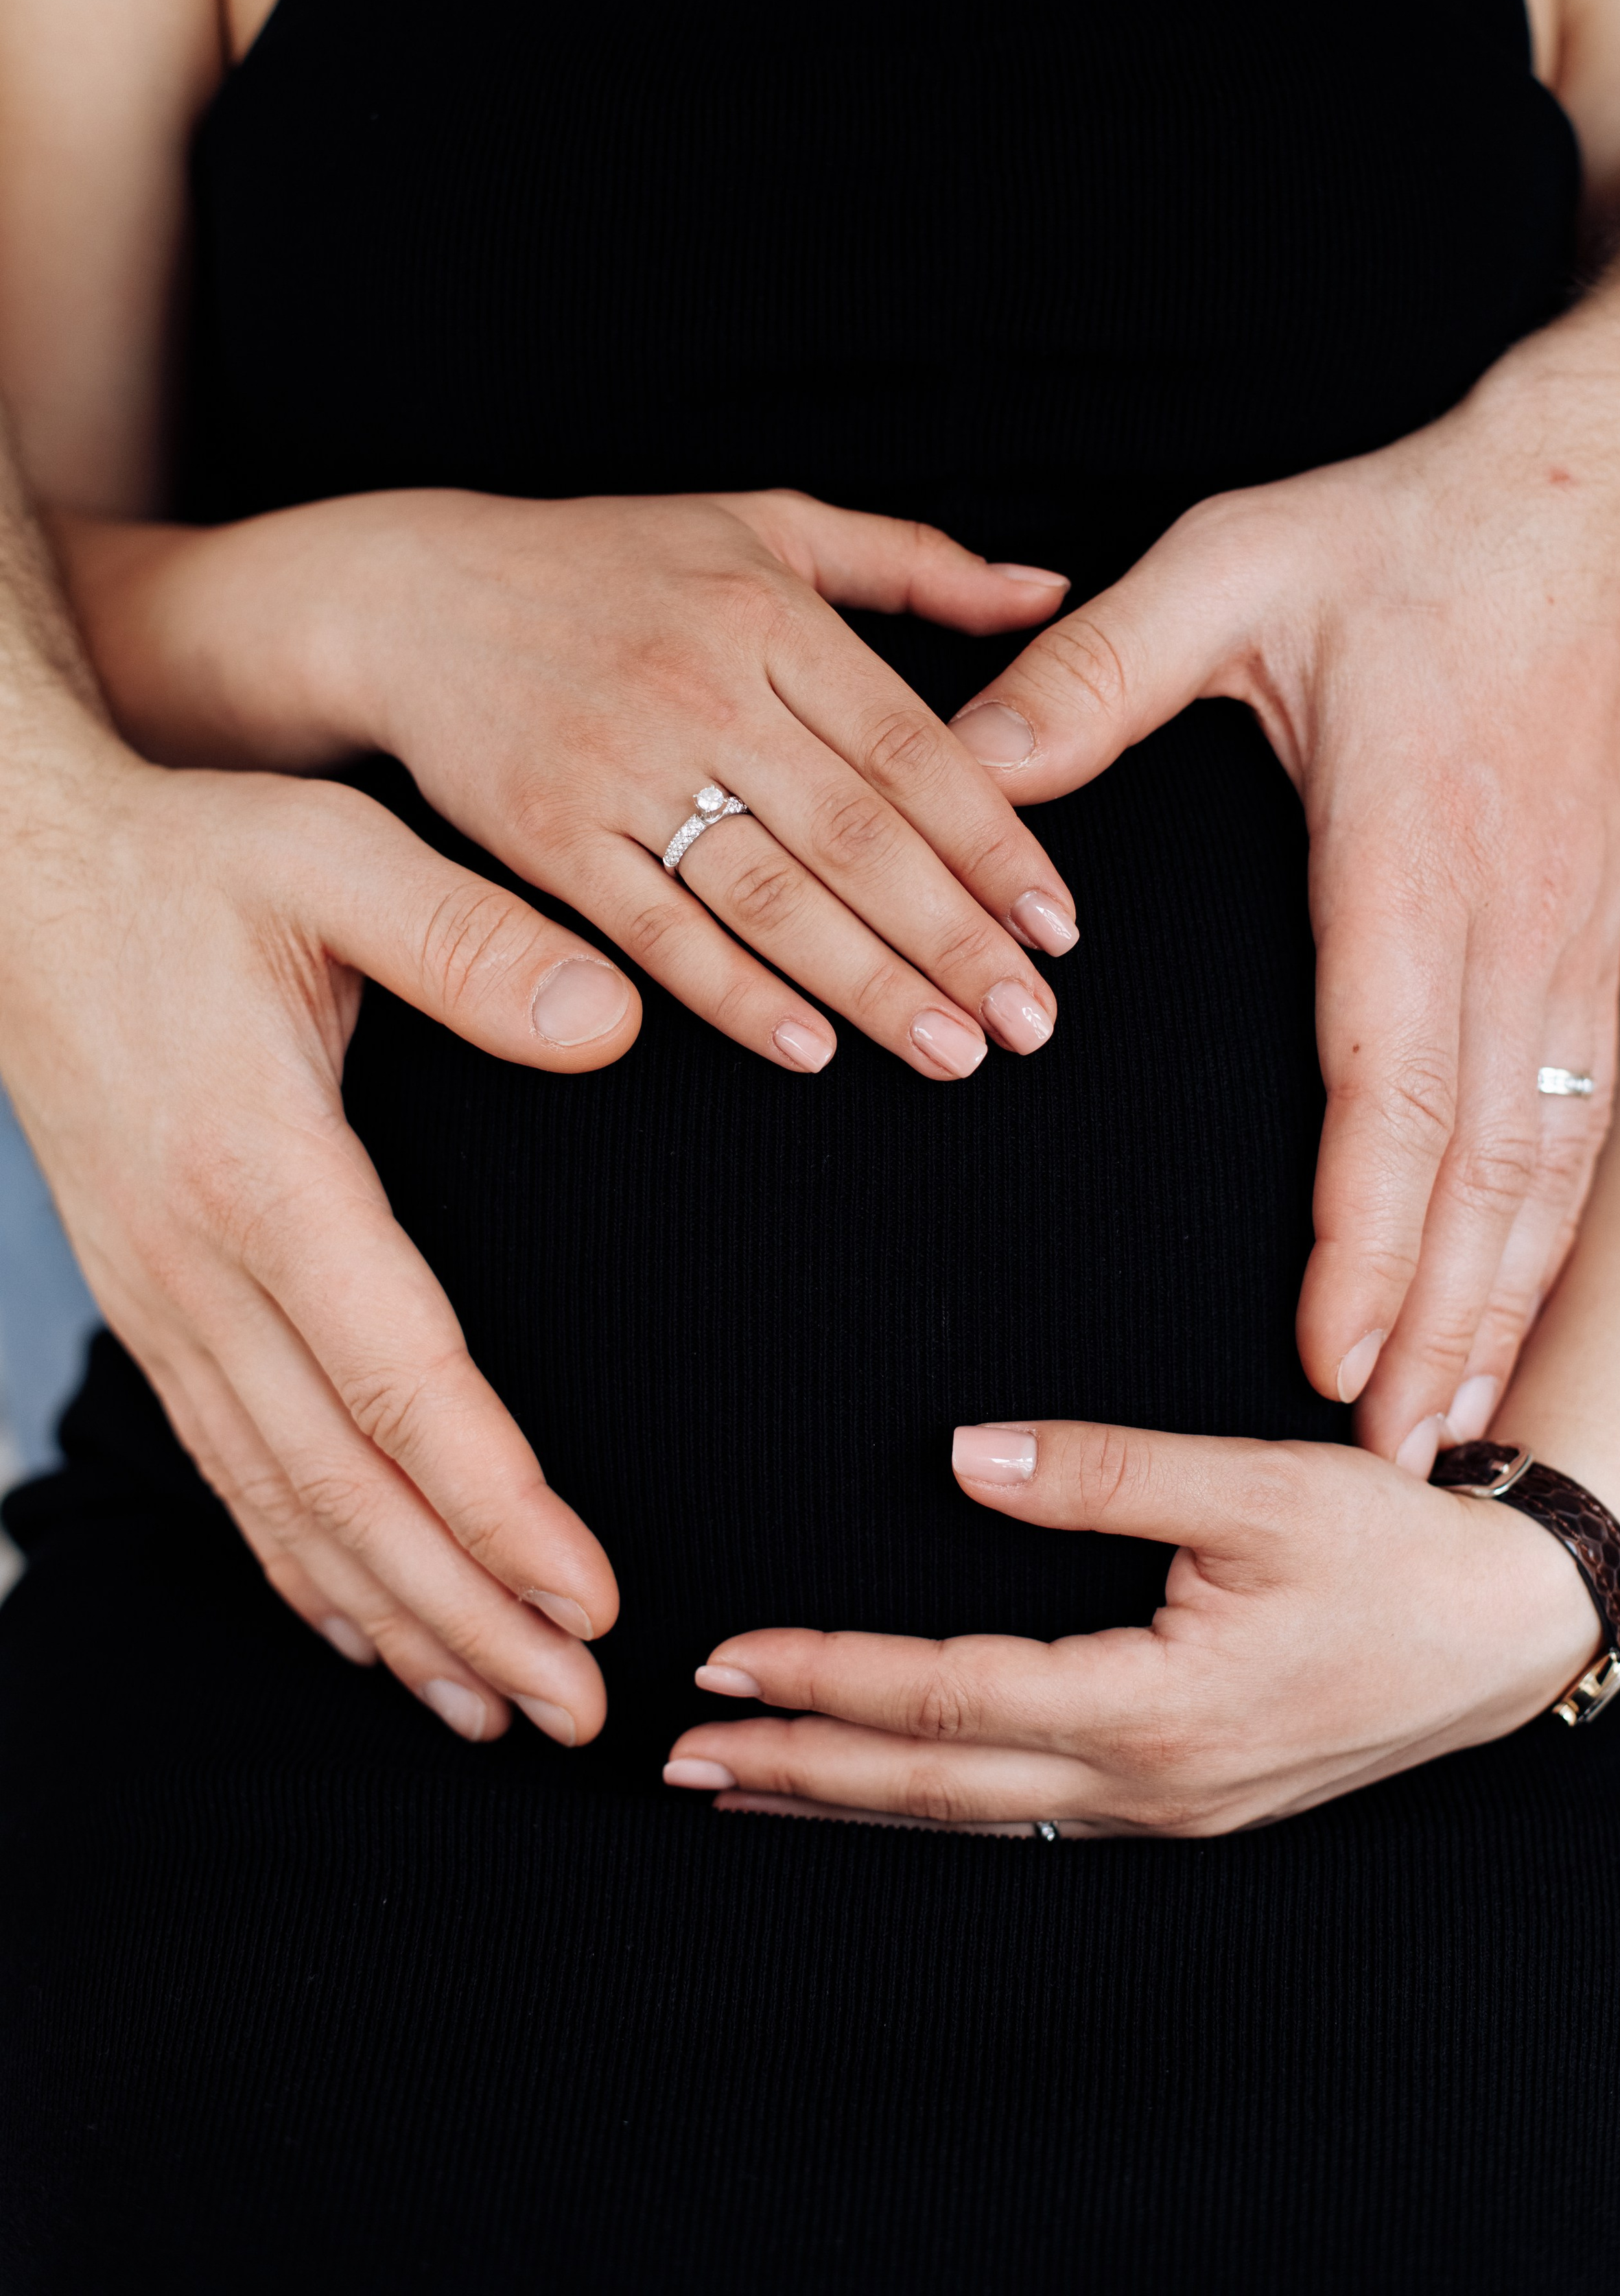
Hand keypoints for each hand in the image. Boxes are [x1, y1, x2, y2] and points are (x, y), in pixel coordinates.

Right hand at [0, 730, 641, 1742]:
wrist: (23, 879)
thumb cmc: (193, 866)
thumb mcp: (338, 859)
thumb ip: (475, 944)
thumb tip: (611, 1026)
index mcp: (263, 1173)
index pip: (395, 1380)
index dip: (493, 1505)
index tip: (588, 1598)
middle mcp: (201, 1268)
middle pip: (341, 1484)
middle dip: (462, 1611)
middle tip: (576, 1710)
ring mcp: (166, 1300)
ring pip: (281, 1502)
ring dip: (393, 1615)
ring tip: (496, 1709)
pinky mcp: (156, 1304)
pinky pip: (231, 1468)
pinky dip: (303, 1566)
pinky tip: (368, 1629)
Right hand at [71, 488, 1080, 1082]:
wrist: (408, 595)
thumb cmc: (607, 561)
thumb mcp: (763, 521)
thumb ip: (912, 561)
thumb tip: (1048, 591)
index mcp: (767, 611)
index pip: (912, 748)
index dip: (994, 846)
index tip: (1057, 927)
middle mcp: (701, 686)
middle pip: (856, 836)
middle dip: (955, 940)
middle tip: (1030, 1023)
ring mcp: (617, 764)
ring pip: (768, 893)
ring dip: (870, 985)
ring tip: (951, 1052)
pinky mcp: (544, 833)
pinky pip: (653, 929)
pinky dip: (732, 994)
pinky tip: (808, 1049)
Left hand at [665, 1420, 1601, 1836]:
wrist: (1508, 1626)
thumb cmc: (1394, 1548)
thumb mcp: (1260, 1486)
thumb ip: (1107, 1469)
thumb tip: (963, 1456)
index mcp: (1156, 1707)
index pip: (949, 1697)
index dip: (828, 1677)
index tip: (727, 1657)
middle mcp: (1145, 1781)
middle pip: (932, 1786)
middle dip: (798, 1767)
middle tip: (682, 1753)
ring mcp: (1163, 1806)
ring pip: (971, 1817)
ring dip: (848, 1800)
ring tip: (743, 1788)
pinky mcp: (1180, 1799)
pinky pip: (1023, 1813)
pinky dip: (930, 1804)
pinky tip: (881, 1793)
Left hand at [944, 364, 1619, 1463]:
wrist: (1590, 498)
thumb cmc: (1407, 540)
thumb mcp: (1227, 574)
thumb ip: (1088, 678)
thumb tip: (960, 763)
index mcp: (1410, 854)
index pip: (1392, 1080)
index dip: (1365, 1232)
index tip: (1328, 1350)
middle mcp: (1507, 923)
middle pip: (1482, 1163)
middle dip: (1436, 1322)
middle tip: (1393, 1464)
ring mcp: (1565, 939)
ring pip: (1545, 1160)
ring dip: (1499, 1300)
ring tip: (1454, 1428)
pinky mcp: (1587, 939)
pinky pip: (1580, 1117)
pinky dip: (1548, 1230)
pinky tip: (1514, 1300)